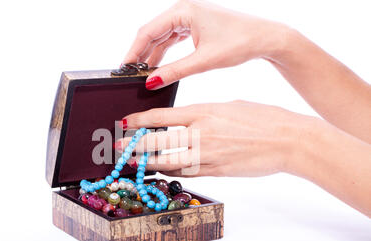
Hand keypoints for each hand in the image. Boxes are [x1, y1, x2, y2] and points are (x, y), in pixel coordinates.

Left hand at [117, 101, 309, 176]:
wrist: (288, 140)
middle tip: (119, 150)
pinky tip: (163, 171)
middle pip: (158, 141)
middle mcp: (201, 134)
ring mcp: (208, 155)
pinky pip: (188, 173)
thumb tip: (188, 121)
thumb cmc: (263, 118)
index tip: (125, 123)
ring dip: (149, 163)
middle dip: (135, 146)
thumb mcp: (229, 106)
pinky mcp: (217, 172)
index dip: (139, 121)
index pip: (161, 116)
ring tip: (134, 165)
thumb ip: (205, 114)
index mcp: (204, 112)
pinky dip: (173, 172)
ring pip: (169, 162)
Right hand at [123, 0, 289, 88]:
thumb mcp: (203, 61)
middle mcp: (183, 10)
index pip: (148, 32)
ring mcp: (189, 16)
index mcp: (183, 10)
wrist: (265, 38)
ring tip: (142, 74)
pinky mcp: (194, 25)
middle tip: (130, 75)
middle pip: (152, 33)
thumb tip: (151, 82)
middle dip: (141, 54)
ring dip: (152, 55)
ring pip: (161, 37)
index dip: (134, 51)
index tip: (124, 69)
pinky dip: (164, 53)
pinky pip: (172, 39)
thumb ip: (174, 72)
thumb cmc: (240, 42)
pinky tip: (158, 67)